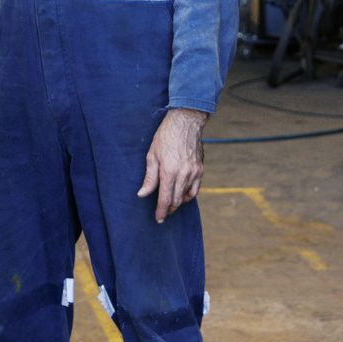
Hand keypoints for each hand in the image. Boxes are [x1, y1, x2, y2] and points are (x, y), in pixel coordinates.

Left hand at [137, 108, 206, 222]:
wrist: (185, 122)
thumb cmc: (165, 136)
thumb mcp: (152, 155)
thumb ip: (149, 178)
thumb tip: (142, 194)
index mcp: (170, 172)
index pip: (165, 199)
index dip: (161, 211)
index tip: (158, 219)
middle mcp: (184, 175)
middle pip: (176, 201)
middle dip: (169, 210)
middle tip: (162, 214)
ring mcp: (194, 172)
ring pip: (187, 196)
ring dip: (178, 203)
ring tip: (170, 205)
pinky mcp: (200, 169)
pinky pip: (195, 189)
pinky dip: (188, 195)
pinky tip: (181, 195)